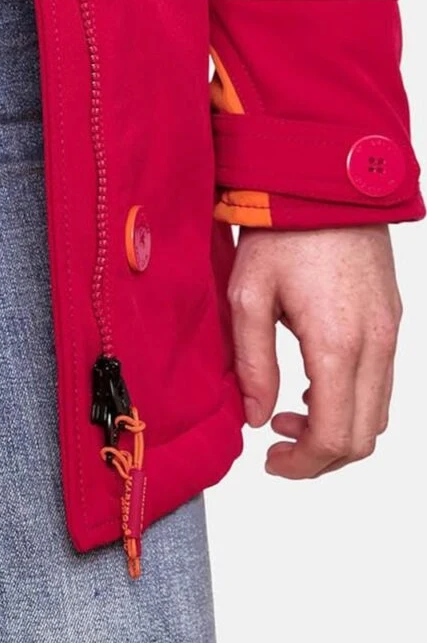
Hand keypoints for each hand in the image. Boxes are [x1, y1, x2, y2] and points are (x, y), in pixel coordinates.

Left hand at [228, 224, 400, 477]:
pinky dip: (353, 398)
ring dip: (339, 427)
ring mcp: (390, 333)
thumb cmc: (283, 229)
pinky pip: (382, 381)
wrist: (328, 178)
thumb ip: (253, 363)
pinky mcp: (393, 318)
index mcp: (338, 345)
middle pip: (363, 437)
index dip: (303, 464)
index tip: (271, 460)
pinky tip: (315, 379)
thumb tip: (255, 417)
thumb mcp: (248, 293)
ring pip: (378, 413)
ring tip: (291, 408)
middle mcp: (375, 345)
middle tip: (278, 442)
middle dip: (321, 454)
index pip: (334, 437)